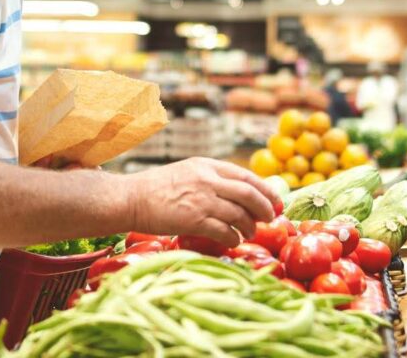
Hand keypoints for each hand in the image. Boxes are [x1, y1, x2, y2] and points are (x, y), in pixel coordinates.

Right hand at [124, 157, 280, 248]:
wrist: (130, 198)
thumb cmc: (157, 188)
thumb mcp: (188, 171)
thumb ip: (212, 178)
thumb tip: (239, 193)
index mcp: (207, 165)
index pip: (246, 176)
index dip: (266, 189)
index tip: (276, 200)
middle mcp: (207, 180)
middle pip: (249, 194)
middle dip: (265, 208)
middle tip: (271, 218)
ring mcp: (201, 200)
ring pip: (239, 214)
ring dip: (249, 226)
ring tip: (249, 233)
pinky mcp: (193, 220)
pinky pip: (224, 231)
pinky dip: (233, 237)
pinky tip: (233, 240)